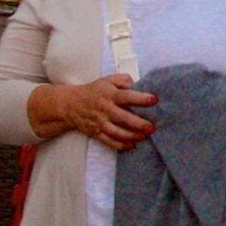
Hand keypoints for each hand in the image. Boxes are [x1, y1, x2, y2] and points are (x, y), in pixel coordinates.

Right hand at [43, 73, 157, 148]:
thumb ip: (123, 80)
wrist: (71, 104)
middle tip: (151, 127)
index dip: (140, 98)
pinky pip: (108, 141)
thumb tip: (135, 84)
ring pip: (116, 132)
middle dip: (138, 123)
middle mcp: (105, 109)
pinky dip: (120, 145)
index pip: (126, 96)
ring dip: (131, 136)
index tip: (154, 100)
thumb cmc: (94, 91)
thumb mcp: (107, 80)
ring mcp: (100, 122)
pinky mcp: (96, 132)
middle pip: (123, 117)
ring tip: (144, 136)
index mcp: (109, 94)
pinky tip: (131, 145)